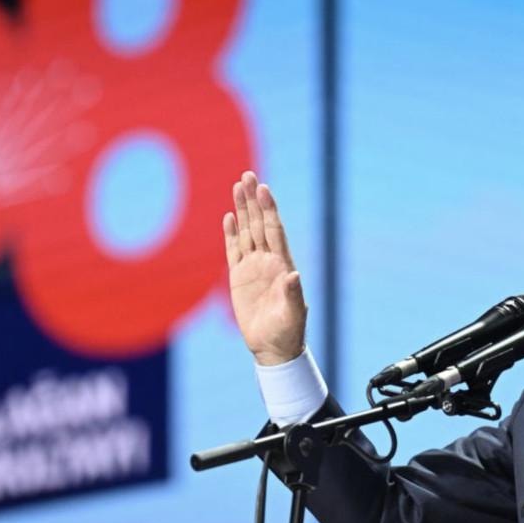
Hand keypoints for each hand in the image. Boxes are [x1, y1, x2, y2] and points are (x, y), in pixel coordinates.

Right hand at [223, 171, 306, 365]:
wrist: (273, 347)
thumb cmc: (288, 331)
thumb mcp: (293, 314)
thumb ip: (292, 294)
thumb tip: (293, 274)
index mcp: (283, 264)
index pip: (274, 230)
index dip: (269, 209)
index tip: (264, 188)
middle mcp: (268, 260)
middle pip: (259, 223)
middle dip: (254, 199)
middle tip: (247, 175)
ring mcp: (253, 267)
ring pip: (246, 231)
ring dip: (242, 209)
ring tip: (237, 186)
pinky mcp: (238, 277)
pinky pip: (234, 250)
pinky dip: (231, 233)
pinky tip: (229, 216)